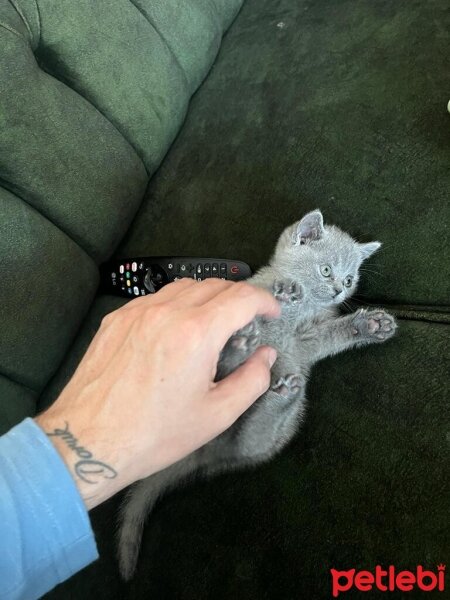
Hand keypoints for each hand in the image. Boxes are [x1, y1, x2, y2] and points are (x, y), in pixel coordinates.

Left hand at [35, 279, 279, 509]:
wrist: (88, 441)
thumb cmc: (155, 434)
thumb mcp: (216, 415)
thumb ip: (252, 380)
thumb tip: (266, 355)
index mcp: (195, 333)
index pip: (241, 297)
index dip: (264, 301)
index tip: (272, 313)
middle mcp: (166, 312)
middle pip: (214, 284)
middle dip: (239, 297)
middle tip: (247, 320)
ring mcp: (137, 311)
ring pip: (184, 286)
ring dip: (208, 296)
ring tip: (214, 321)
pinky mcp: (116, 318)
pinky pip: (156, 298)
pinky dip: (177, 304)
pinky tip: (176, 328)